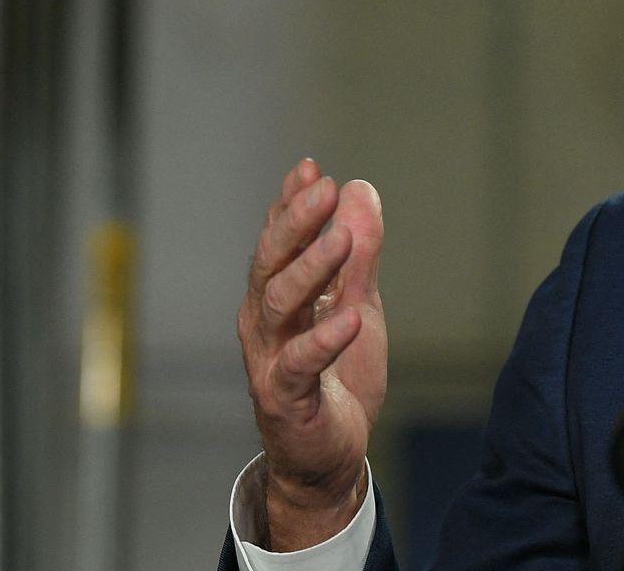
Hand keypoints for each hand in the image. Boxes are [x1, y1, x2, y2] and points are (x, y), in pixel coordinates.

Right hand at [237, 159, 387, 549]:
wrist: (330, 456)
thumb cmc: (336, 377)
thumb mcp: (356, 304)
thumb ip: (359, 255)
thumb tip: (359, 190)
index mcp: (276, 296)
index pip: (279, 241)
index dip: (290, 204)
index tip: (310, 167)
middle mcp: (264, 322)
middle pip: (272, 263)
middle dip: (297, 223)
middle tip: (324, 188)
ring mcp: (270, 359)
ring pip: (281, 304)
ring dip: (312, 268)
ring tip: (344, 239)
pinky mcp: (286, 397)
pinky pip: (301, 363)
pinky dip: (325, 338)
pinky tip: (351, 317)